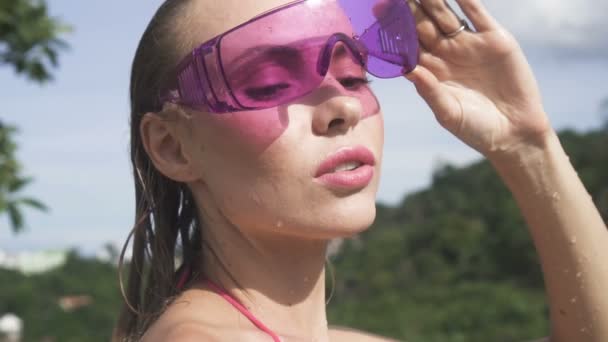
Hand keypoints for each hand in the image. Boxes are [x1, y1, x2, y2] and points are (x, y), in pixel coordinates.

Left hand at [403, 0, 552, 159]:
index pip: (407, 45)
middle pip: (422, 25)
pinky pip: (477, 13)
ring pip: (445, 15)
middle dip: (407, 7)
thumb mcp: (448, 112)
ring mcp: (469, 44)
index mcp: (430, 71)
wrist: (514, 132)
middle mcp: (446, 54)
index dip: (393, 29)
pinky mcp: (494, 39)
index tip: (376, 11)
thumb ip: (429, 90)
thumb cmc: (475, 129)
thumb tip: (408, 70)